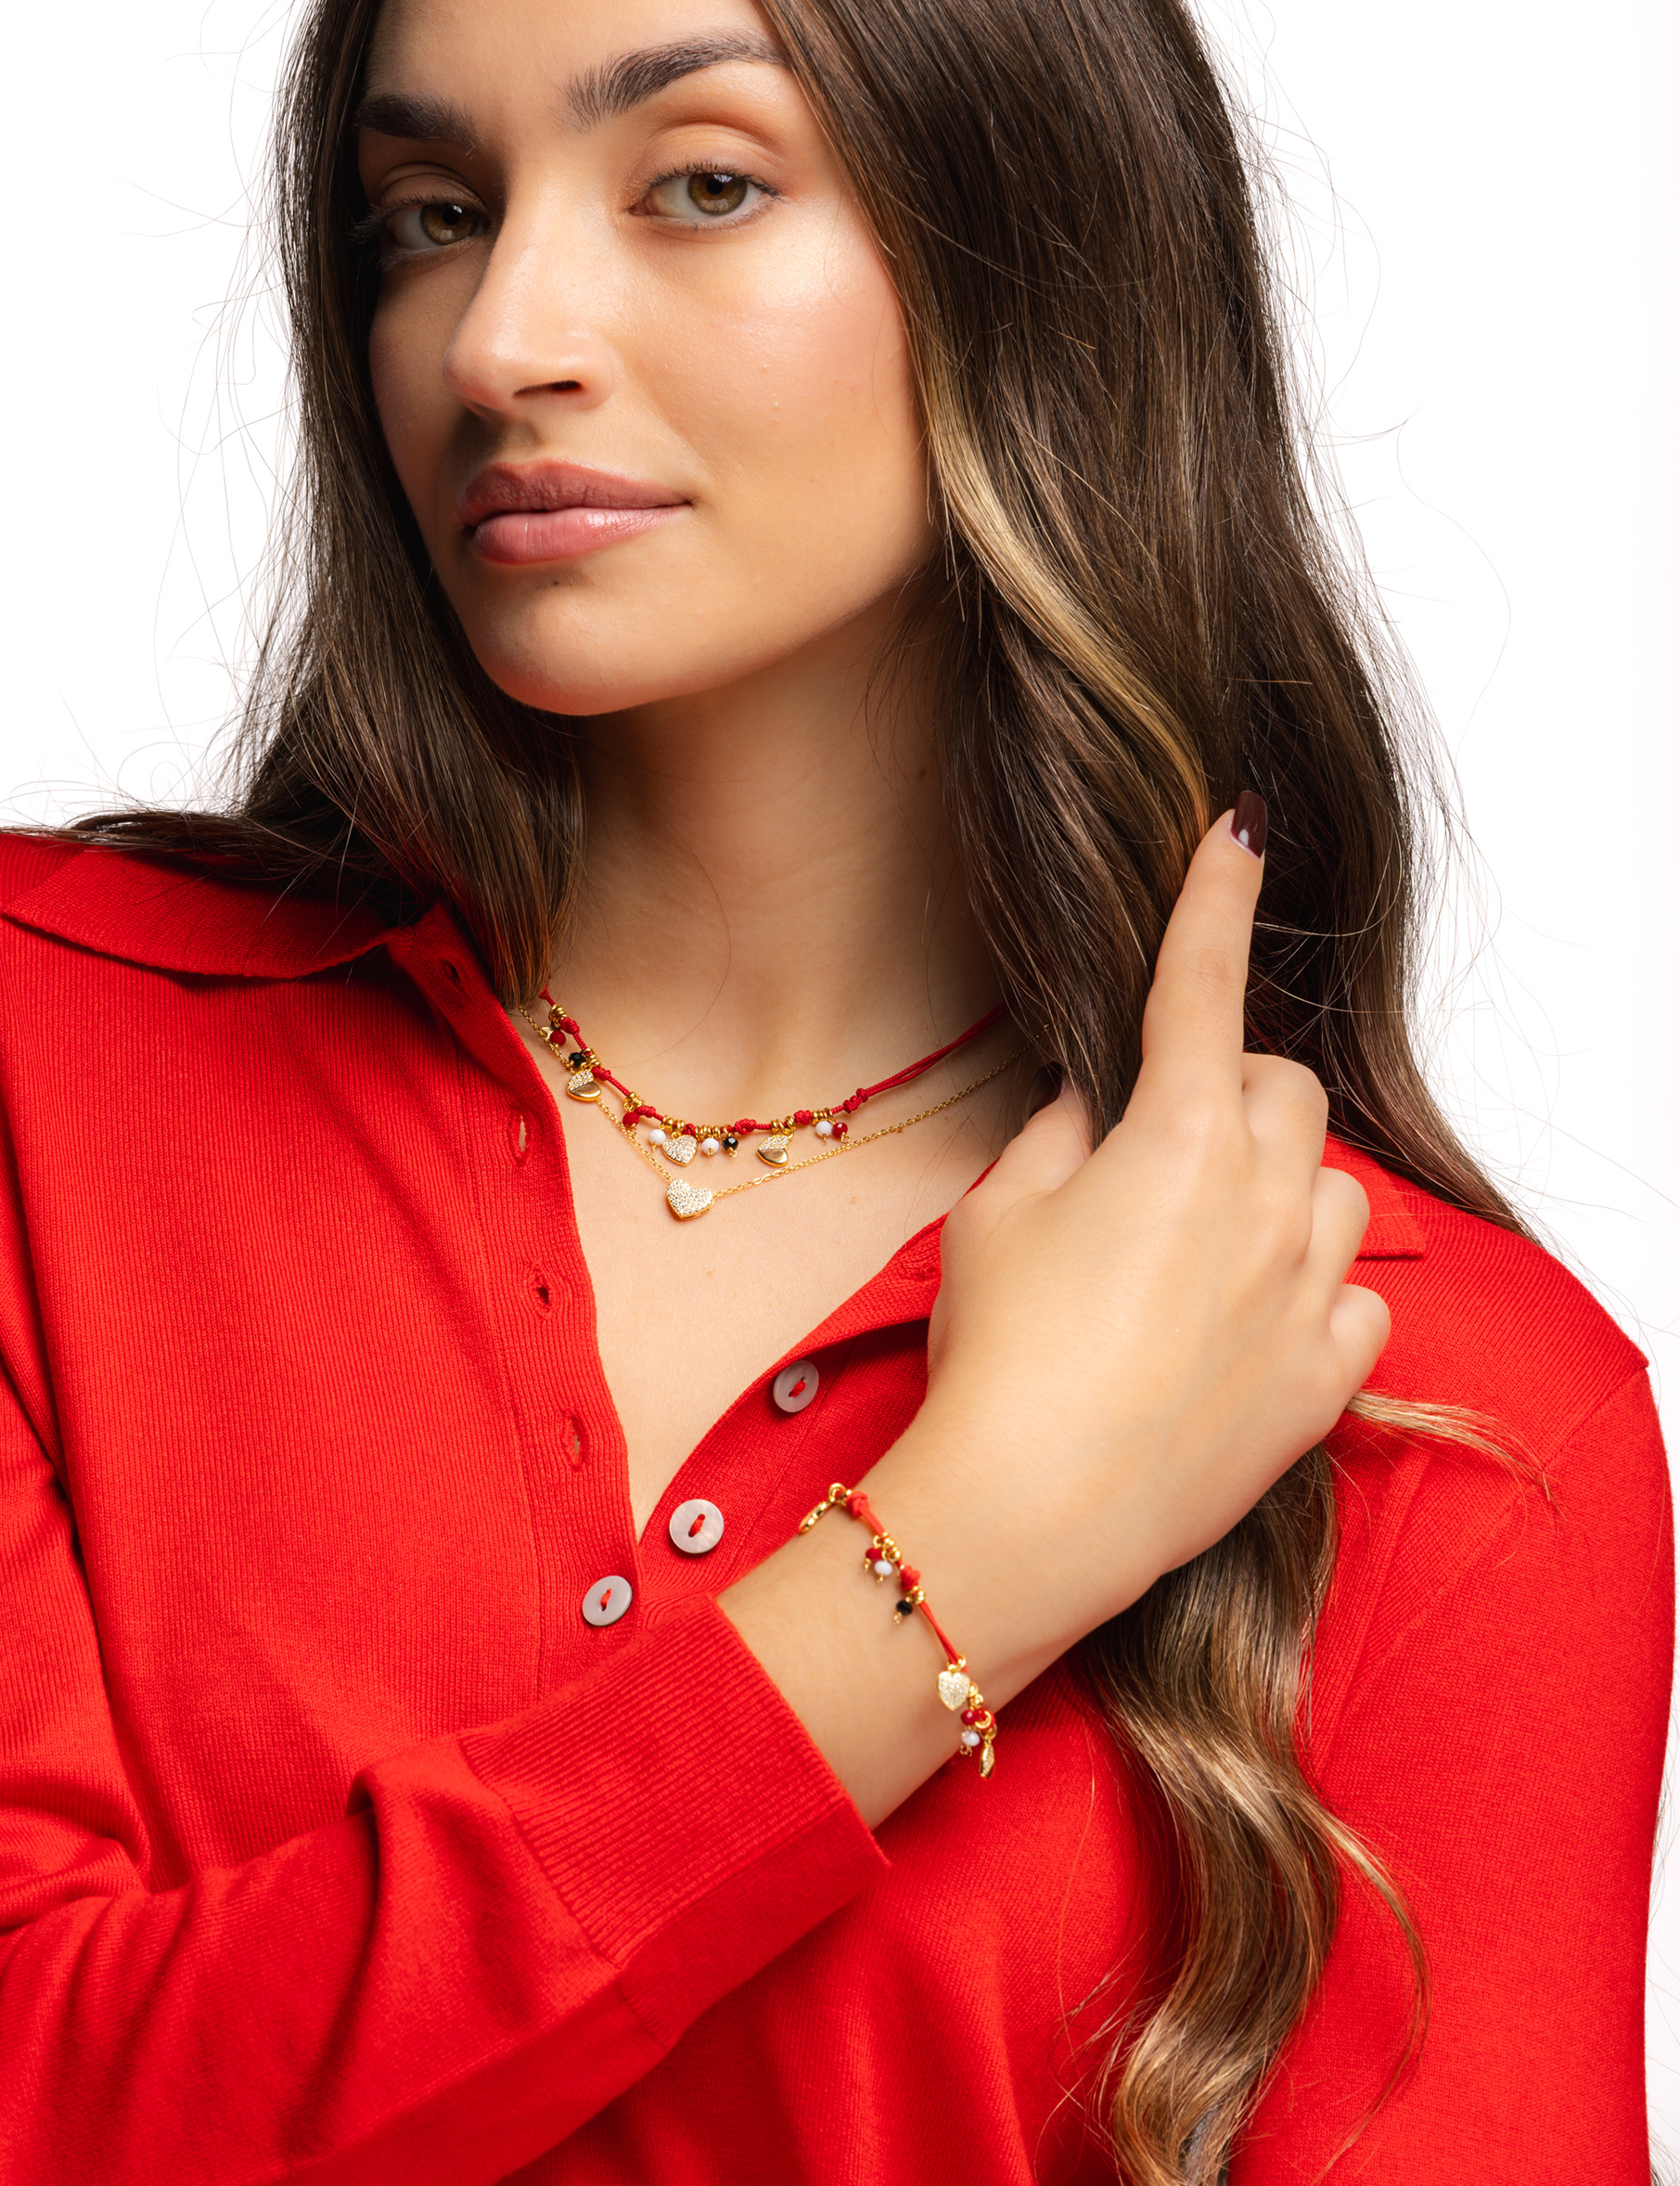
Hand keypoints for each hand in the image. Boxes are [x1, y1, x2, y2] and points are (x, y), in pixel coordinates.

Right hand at [887, 803, 1389, 1687]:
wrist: (1027, 1518)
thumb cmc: (997, 1359)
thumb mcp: (996, 1212)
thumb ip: (1060, 1133)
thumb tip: (1098, 1105)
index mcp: (1176, 1138)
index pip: (1201, 984)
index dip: (1215, 896)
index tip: (1240, 832)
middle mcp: (1264, 1203)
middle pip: (1284, 1086)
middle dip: (1231, 1089)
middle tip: (1158, 1144)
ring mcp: (1306, 1294)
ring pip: (1332, 1187)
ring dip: (1279, 1189)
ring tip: (1201, 1245)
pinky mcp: (1325, 1381)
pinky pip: (1354, 1300)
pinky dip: (1307, 1292)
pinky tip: (1239, 1324)